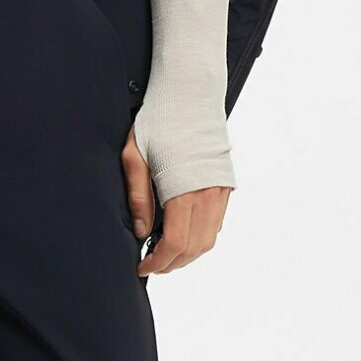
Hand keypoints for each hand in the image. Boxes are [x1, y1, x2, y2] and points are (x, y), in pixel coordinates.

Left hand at [120, 134, 229, 275]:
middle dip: (171, 264)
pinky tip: (180, 233)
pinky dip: (199, 237)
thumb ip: (138, 197)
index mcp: (184, 189)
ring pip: (209, 240)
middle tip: (150, 265)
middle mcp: (208, 194)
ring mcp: (220, 191)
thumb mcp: (135, 156)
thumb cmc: (159, 120)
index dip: (158, 262)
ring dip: (187, 253)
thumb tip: (140, 232)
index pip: (175, 243)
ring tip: (164, 253)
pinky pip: (216, 224)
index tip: (142, 267)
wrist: (191, 93)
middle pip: (194, 248)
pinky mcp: (225, 185)